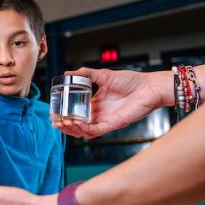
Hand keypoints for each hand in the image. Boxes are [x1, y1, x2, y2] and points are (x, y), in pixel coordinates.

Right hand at [53, 67, 168, 138]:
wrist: (149, 86)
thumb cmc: (132, 81)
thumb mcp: (104, 75)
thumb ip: (86, 74)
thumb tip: (68, 72)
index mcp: (96, 103)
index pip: (77, 113)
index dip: (65, 114)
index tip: (55, 113)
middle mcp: (100, 114)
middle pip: (78, 125)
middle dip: (65, 125)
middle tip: (55, 121)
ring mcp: (106, 120)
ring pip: (84, 131)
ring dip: (72, 129)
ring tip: (62, 122)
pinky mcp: (113, 124)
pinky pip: (95, 132)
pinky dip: (84, 129)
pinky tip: (75, 123)